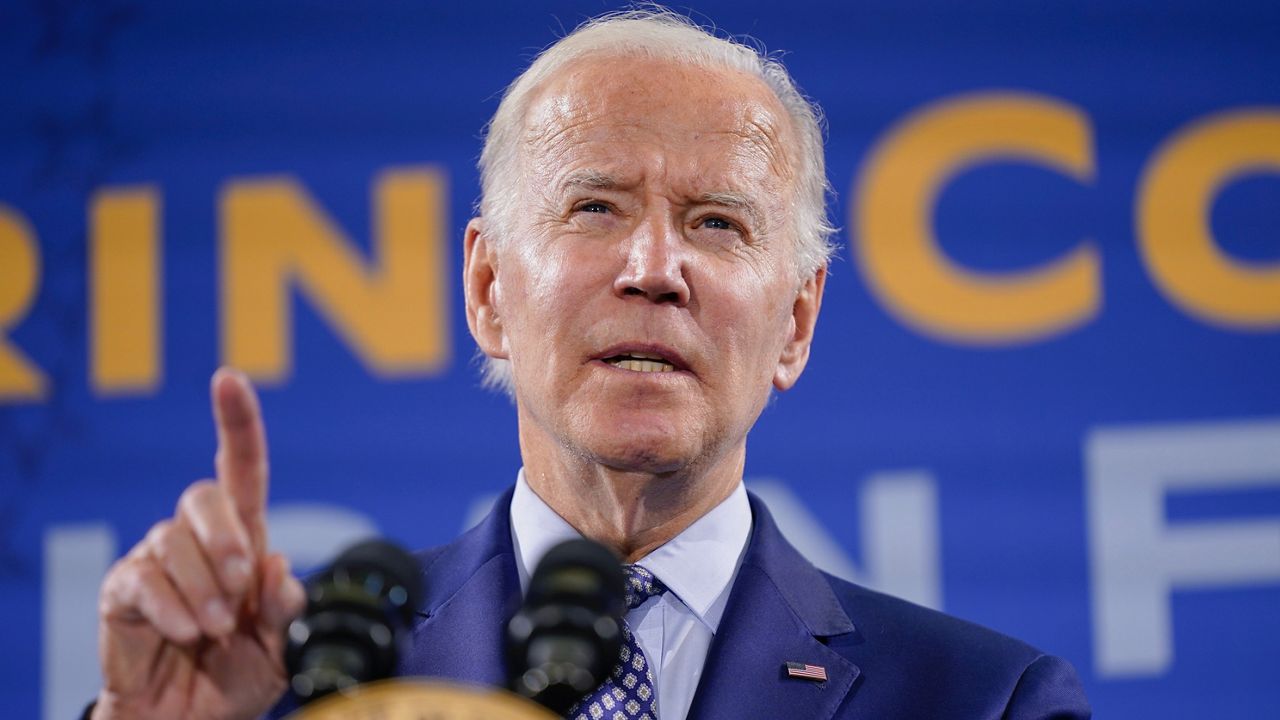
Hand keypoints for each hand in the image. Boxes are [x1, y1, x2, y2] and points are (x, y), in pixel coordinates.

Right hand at [94, 368, 305, 719]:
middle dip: (226, 537)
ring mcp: (156, 559)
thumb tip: (277, 563)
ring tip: (214, 630)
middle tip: (239, 588)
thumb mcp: (282, 645)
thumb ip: (286, 606)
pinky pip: (144, 579)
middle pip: (203, 495)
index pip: (242, 468)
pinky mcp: (123, 588)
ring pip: (175, 542)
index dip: (237, 422)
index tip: (228, 380)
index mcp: (244, 538)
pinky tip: (183, 632)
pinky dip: (172, 608)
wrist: (192, 719)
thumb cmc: (240, 675)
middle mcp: (198, 538)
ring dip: (204, 589)